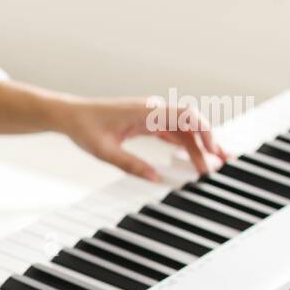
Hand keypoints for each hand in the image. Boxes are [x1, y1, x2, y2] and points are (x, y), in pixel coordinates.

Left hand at [60, 97, 228, 181]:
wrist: (69, 115)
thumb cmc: (84, 128)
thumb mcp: (105, 151)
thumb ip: (130, 165)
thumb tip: (155, 180)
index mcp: (146, 111)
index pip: (186, 116)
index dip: (204, 132)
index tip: (213, 151)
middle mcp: (153, 110)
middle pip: (189, 124)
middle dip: (207, 143)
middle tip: (219, 165)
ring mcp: (151, 116)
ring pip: (183, 129)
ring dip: (198, 145)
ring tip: (211, 164)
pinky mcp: (146, 123)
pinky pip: (171, 132)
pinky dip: (184, 144)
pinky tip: (193, 157)